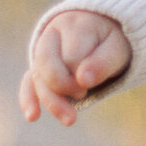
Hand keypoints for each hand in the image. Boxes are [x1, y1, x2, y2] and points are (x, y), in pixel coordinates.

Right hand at [19, 11, 130, 126]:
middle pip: (47, 64)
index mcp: (74, 25)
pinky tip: (33, 116)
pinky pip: (28, 82)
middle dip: (61, 87)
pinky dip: (28, 99)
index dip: (80, 75)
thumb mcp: (117, 49)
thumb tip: (83, 81)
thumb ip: (102, 63)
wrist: (102, 31)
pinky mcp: (38, 67)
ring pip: (37, 76)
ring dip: (51, 100)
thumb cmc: (111, 41)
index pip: (71, 57)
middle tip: (81, 95)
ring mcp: (42, 50)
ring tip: (70, 120)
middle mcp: (52, 34)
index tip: (90, 83)